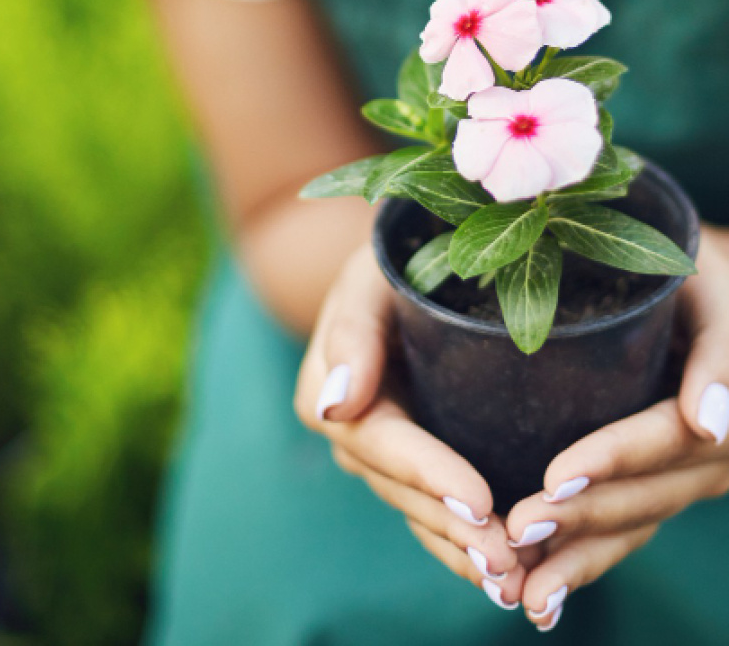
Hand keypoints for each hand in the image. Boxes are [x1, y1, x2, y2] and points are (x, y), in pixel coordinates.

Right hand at [294, 242, 541, 607]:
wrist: (409, 264)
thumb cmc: (392, 260)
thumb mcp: (367, 279)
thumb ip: (349, 332)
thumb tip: (331, 408)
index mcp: (326, 393)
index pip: (380, 442)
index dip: (428, 474)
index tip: (480, 501)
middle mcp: (351, 434)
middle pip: (402, 490)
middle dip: (454, 528)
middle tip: (511, 562)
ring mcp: (384, 456)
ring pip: (422, 513)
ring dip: (466, 551)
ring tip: (518, 583)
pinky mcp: (418, 465)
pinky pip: (438, 515)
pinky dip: (470, 548)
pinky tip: (514, 577)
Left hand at [505, 224, 728, 631]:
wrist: (708, 288)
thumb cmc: (699, 269)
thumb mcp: (718, 293)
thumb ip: (724, 353)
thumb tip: (714, 422)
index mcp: (723, 407)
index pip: (667, 439)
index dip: (613, 460)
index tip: (553, 479)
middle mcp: (712, 453)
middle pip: (646, 496)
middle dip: (581, 521)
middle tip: (513, 537)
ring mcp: (687, 473)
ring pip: (633, 525)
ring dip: (578, 560)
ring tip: (522, 591)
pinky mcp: (659, 480)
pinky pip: (628, 526)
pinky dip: (587, 560)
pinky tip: (542, 591)